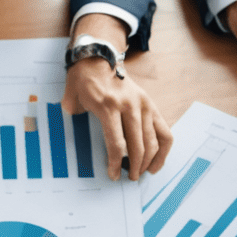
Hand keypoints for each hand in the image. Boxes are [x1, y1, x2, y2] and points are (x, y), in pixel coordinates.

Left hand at [63, 15, 172, 179]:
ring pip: (153, 141)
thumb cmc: (83, 82)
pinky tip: (156, 162)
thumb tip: (72, 143)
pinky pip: (164, 131)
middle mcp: (129, 105)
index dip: (115, 163)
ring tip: (142, 173)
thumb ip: (73, 121)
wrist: (98, 58)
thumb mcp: (71, 101)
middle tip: (129, 178)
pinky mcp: (151, 105)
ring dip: (149, 161)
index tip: (113, 176)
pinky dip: (163, 150)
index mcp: (108, 106)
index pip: (116, 143)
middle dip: (134, 166)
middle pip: (138, 145)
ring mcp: (143, 105)